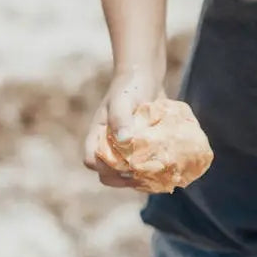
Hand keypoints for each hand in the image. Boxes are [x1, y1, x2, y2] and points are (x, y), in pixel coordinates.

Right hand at [83, 66, 162, 187]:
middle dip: (121, 180)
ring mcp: (124, 148)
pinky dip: (151, 172)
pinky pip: (141, 166)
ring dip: (137, 180)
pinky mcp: (140, 148)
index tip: (122, 168)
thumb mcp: (123, 99)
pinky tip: (165, 172)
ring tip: (154, 179)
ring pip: (125, 173)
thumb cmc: (130, 86)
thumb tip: (124, 141)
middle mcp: (108, 144)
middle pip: (107, 174)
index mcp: (97, 135)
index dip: (103, 169)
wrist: (145, 76)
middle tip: (139, 178)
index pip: (91, 160)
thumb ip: (120, 118)